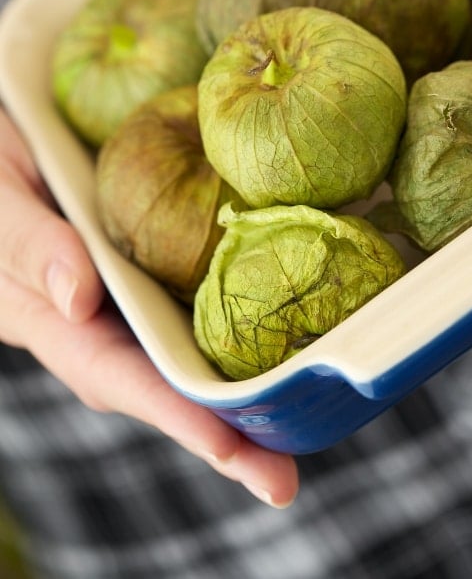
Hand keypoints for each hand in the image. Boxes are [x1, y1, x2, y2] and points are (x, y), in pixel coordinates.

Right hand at [0, 108, 297, 506]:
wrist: (11, 134)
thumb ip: (26, 245)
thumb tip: (79, 298)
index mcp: (45, 314)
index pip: (111, 374)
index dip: (170, 414)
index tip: (228, 449)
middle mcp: (93, 318)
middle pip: (160, 383)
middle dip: (220, 432)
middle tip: (281, 479)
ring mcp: (125, 295)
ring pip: (183, 348)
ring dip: (238, 386)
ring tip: (300, 419)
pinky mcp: (150, 263)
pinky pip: (194, 297)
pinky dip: (236, 318)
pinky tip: (283, 333)